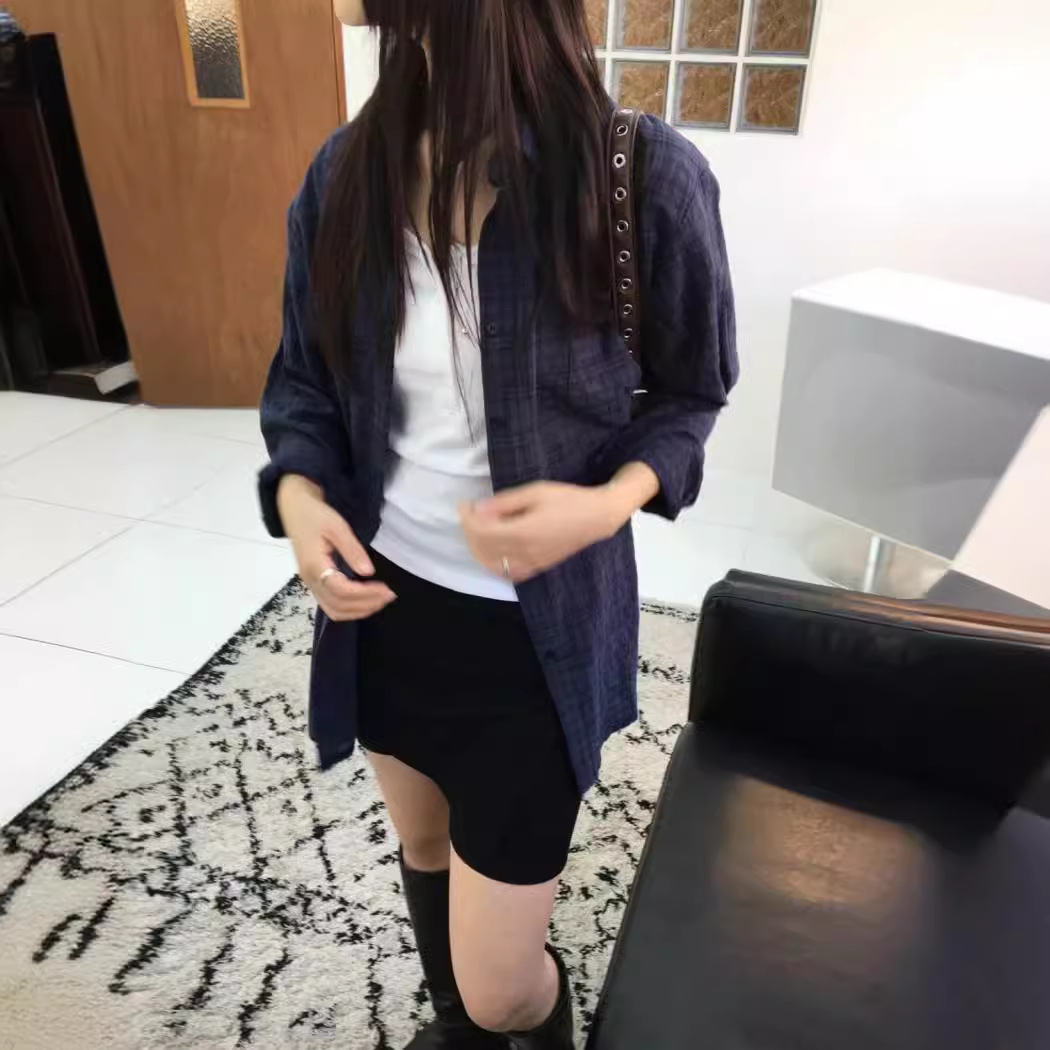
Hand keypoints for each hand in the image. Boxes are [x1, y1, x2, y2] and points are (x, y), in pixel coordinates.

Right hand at [277, 475, 394, 620]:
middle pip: (339, 605)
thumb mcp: (337, 526)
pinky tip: (365, 601)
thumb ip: (352, 550)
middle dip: (367, 604)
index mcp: (314, 565)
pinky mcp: (314, 585)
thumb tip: (368, 572)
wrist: (295, 511)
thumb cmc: (316, 516)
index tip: (386, 588)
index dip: (365, 593)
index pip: (341, 590)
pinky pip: (331, 606)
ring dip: (359, 611)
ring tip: (381, 601)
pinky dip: (350, 609)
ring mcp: (310, 585)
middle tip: (389, 595)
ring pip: (334, 611)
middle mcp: (310, 580)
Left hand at [459, 481, 625, 583]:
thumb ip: (505, 503)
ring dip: (478, 549)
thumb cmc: (568, 499)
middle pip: (483, 549)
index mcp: (522, 533)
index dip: (467, 518)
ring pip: (493, 564)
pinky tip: (494, 549)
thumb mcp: (535, 492)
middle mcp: (524, 553)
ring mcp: (532, 563)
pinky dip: (494, 563)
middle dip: (469, 531)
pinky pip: (509, 572)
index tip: (464, 504)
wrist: (597, 517)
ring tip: (478, 531)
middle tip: (469, 514)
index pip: (481, 532)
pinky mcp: (538, 567)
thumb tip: (478, 509)